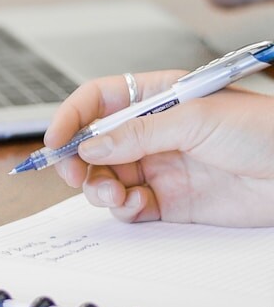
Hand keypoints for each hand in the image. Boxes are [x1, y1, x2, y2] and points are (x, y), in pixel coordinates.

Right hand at [44, 70, 273, 225]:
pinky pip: (129, 206)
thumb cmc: (264, 129)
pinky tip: (138, 205)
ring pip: (106, 178)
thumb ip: (138, 134)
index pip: (98, 101)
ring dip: (99, 188)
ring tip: (115, 193)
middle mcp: (152, 133)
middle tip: (74, 174)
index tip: (54, 140)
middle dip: (78, 160)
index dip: (72, 118)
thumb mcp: (196, 119)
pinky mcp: (169, 201)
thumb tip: (91, 146)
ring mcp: (159, 167)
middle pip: (94, 144)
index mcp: (156, 98)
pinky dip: (124, 209)